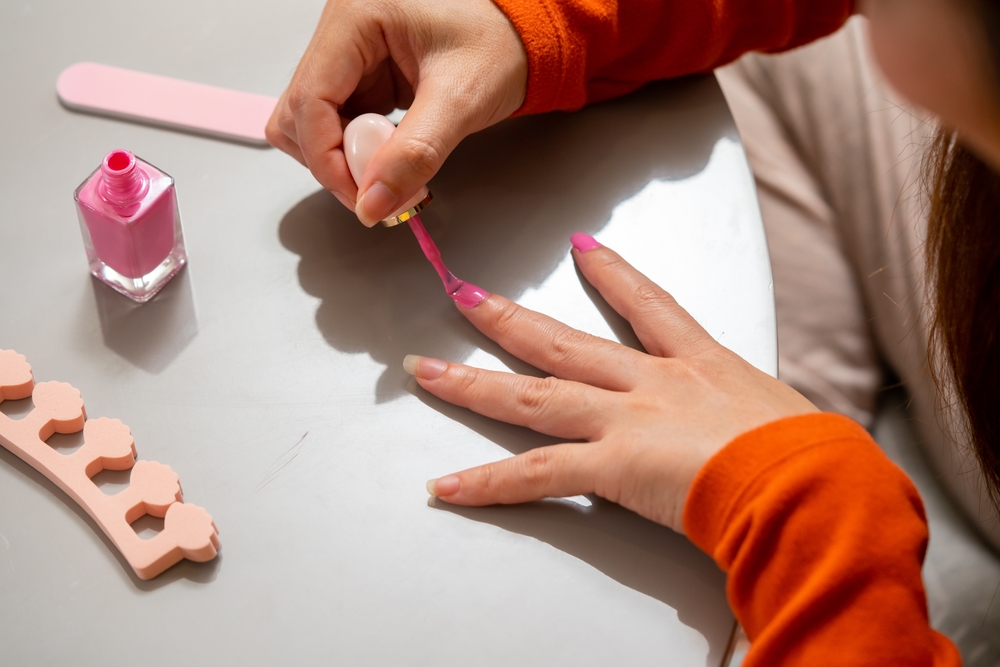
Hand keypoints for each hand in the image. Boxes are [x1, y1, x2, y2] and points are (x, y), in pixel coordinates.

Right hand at [266, 0, 527, 225]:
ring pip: (311, 124)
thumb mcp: (460, 100)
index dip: (327, 159)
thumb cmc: (500, 44)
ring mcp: (348, 56)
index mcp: (356, 18)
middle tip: (378, 188)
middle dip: (333, 161)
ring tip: (391, 168)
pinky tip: (392, 157)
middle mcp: (341, 33)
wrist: (526, 35)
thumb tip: (371, 202)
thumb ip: (414, 154)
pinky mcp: (362, 79)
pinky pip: (338, 125)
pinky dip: (359, 152)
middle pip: (299, 114)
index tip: (360, 197)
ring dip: (342, 158)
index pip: (308, 100)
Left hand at [404, 236, 817, 532]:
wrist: (810, 482)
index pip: (648, 306)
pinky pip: (534, 475)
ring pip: (531, 395)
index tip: (583, 251)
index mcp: (699, 365)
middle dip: (507, 316)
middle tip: (464, 294)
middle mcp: (650, 382)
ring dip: (471, 383)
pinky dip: (487, 484)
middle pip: (561, 342)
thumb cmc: (812, 457)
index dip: (613, 276)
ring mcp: (625, 419)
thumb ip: (757, 421)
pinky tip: (446, 487)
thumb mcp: (787, 421)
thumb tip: (769, 438)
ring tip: (426, 370)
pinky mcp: (612, 465)